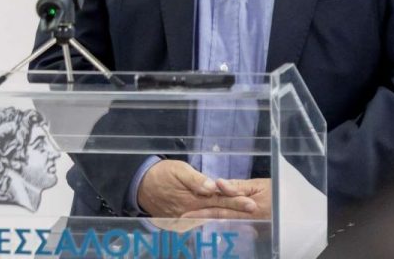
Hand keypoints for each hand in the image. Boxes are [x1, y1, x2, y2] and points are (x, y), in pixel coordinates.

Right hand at [136, 160, 258, 218]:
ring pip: (209, 218)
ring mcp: (185, 221)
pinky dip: (212, 221)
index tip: (251, 202)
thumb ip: (195, 179)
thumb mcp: (178, 170)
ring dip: (226, 217)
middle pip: (217, 211)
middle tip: (253, 210)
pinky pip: (199, 222)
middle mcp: (190, 213)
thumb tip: (211, 187)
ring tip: (243, 216)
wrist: (140, 186)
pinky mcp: (180, 224)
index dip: (235, 201)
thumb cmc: (161, 174)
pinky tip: (223, 219)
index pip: (218, 200)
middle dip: (236, 210)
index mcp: (191, 199)